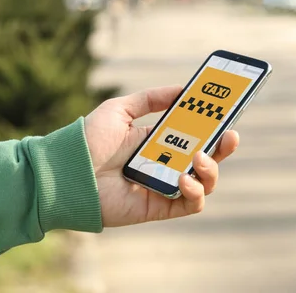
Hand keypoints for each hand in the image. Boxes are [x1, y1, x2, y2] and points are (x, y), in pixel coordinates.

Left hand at [84, 85, 239, 226]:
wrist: (65, 172)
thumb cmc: (88, 140)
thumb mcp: (120, 109)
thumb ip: (150, 98)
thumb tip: (182, 89)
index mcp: (159, 140)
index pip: (195, 133)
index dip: (213, 124)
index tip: (228, 111)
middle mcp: (165, 163)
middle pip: (206, 157)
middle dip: (223, 147)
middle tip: (230, 134)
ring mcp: (164, 185)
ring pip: (204, 182)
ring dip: (211, 170)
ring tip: (200, 157)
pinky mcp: (159, 206)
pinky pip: (190, 204)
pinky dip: (195, 192)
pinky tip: (184, 178)